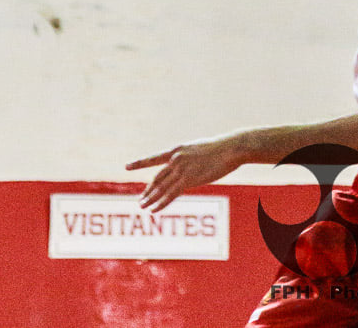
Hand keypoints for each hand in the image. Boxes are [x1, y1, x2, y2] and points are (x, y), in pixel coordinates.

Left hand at [126, 137, 241, 210]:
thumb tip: (185, 168)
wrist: (230, 148)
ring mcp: (181, 169)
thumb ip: (189, 159)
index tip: (127, 166)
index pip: (154, 158)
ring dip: (150, 198)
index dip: (140, 163)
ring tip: (142, 206)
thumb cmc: (220, 148)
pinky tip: (154, 210)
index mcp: (177, 150)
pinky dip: (161, 203)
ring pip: (161, 187)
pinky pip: (171, 194)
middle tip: (140, 200)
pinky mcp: (189, 179)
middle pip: (157, 177)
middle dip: (148, 190)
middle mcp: (176, 159)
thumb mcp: (199, 150)